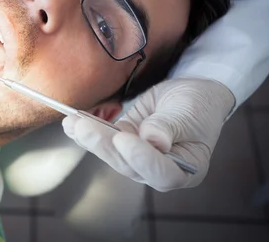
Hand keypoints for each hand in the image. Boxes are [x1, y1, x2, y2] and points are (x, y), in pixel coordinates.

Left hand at [62, 78, 234, 191]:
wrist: (190, 94)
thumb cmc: (197, 105)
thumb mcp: (190, 113)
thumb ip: (169, 127)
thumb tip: (152, 141)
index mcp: (186, 170)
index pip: (162, 173)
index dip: (141, 158)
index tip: (123, 139)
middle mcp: (159, 170)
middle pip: (129, 164)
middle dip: (104, 144)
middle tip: (83, 126)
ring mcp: (139, 159)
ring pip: (113, 153)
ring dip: (91, 138)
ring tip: (72, 123)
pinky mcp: (124, 145)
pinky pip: (105, 141)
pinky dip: (87, 132)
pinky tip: (70, 124)